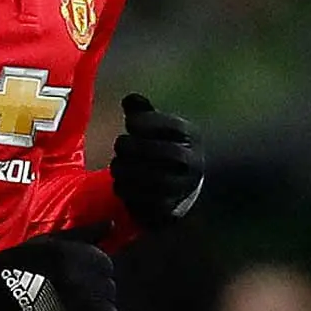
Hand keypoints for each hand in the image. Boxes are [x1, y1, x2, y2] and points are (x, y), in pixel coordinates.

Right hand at [0, 226, 131, 310]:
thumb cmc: (20, 263)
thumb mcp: (50, 240)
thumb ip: (84, 232)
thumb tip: (112, 223)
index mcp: (77, 255)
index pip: (105, 264)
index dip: (93, 271)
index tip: (75, 277)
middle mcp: (81, 278)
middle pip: (108, 286)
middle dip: (96, 290)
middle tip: (69, 295)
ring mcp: (80, 305)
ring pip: (108, 307)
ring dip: (98, 310)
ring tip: (73, 309)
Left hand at [109, 94, 205, 228]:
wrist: (188, 188)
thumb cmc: (167, 149)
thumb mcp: (160, 129)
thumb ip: (144, 113)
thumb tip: (129, 100)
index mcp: (192, 138)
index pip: (170, 126)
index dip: (144, 122)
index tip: (131, 123)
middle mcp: (192, 163)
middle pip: (160, 152)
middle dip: (131, 146)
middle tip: (120, 145)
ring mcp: (183, 188)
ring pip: (152, 179)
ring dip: (126, 171)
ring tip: (118, 166)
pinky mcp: (170, 210)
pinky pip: (146, 203)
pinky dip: (128, 192)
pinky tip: (122, 184)